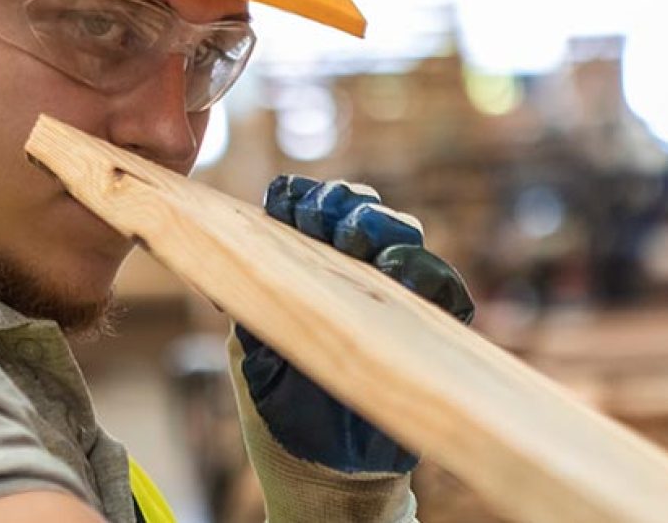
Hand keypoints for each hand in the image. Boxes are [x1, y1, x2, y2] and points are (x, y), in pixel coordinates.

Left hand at [235, 175, 474, 474]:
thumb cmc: (283, 410)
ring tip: (354, 235)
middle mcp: (355, 276)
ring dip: (379, 223)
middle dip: (341, 202)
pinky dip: (422, 268)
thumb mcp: (252, 351)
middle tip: (320, 214)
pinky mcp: (431, 329)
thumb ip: (250, 303)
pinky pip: (442, 285)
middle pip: (362, 211)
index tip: (283, 196)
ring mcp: (396, 299)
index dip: (302, 196)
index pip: (313, 212)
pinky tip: (393, 266)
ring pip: (404, 236)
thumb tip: (224, 260)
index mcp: (309, 271)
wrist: (321, 472)